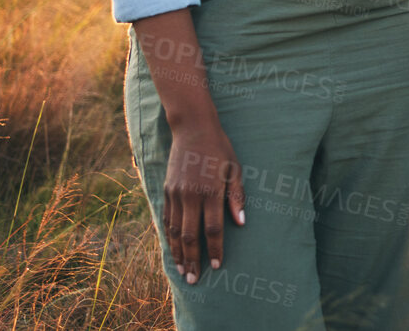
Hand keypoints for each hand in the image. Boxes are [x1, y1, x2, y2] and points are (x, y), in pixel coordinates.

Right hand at [162, 119, 244, 282]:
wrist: (192, 129)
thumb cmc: (220, 149)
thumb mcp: (235, 169)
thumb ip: (237, 197)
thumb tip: (241, 223)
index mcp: (210, 191)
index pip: (212, 229)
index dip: (214, 249)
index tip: (217, 266)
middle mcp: (190, 195)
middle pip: (189, 236)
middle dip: (193, 260)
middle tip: (196, 280)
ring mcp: (175, 194)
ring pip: (174, 231)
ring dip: (178, 254)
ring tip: (183, 272)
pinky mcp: (166, 191)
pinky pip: (167, 219)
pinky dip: (168, 238)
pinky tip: (172, 250)